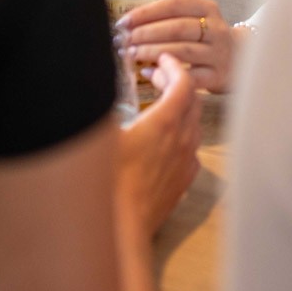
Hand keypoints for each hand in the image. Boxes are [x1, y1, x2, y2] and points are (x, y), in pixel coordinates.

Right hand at [115, 52, 200, 235]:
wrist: (119, 231)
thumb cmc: (107, 182)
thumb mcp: (100, 133)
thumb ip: (102, 104)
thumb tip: (98, 86)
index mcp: (166, 122)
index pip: (182, 82)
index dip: (173, 66)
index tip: (161, 59)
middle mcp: (183, 141)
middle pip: (191, 100)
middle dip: (176, 82)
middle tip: (156, 76)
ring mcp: (185, 164)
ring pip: (194, 125)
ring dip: (181, 109)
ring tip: (160, 106)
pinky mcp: (182, 184)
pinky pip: (191, 151)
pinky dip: (182, 136)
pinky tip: (166, 141)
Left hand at [117, 0, 237, 93]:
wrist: (238, 57)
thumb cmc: (206, 26)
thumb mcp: (193, 0)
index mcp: (207, 6)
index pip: (176, 4)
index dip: (148, 12)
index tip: (124, 20)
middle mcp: (216, 28)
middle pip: (177, 28)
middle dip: (146, 34)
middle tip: (123, 40)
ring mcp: (219, 53)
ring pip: (182, 52)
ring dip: (152, 53)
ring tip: (130, 55)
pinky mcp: (218, 77)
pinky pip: (190, 77)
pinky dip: (166, 75)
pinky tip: (148, 73)